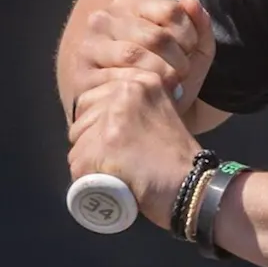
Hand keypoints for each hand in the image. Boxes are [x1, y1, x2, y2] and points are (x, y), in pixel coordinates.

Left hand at [67, 69, 204, 230]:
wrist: (191, 185)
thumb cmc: (176, 156)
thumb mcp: (161, 112)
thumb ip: (137, 105)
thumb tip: (105, 110)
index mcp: (141, 81)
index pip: (92, 97)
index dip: (98, 123)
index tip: (117, 139)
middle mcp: (124, 93)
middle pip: (81, 118)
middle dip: (90, 140)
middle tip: (117, 156)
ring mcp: (111, 120)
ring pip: (77, 142)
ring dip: (89, 160)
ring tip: (116, 169)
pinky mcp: (101, 147)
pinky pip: (76, 164)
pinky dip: (87, 178)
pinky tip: (109, 180)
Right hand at [70, 0, 214, 123]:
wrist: (139, 109)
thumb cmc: (167, 71)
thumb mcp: (192, 47)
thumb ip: (199, 22)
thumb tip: (190, 1)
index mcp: (130, 3)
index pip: (172, 11)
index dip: (190, 35)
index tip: (191, 50)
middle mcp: (104, 19)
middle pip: (155, 36)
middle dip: (178, 60)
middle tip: (182, 73)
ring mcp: (89, 46)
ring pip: (134, 55)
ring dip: (161, 75)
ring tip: (170, 85)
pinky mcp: (81, 75)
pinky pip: (116, 79)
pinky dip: (140, 88)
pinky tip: (149, 93)